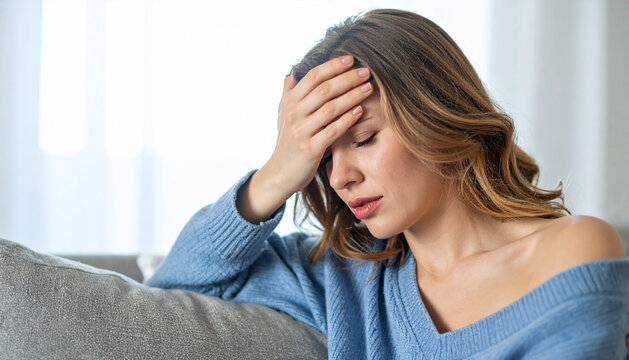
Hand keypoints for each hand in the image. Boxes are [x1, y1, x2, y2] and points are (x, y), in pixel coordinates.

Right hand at [237, 55, 372, 222]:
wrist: (279, 174)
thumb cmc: (287, 143)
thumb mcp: (282, 115)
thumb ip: (289, 93)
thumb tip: (293, 72)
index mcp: (290, 102)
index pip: (312, 77)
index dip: (332, 66)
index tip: (351, 59)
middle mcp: (294, 113)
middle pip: (324, 89)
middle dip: (347, 78)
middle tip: (366, 71)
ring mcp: (301, 131)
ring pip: (330, 108)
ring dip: (351, 96)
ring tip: (369, 87)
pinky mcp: (310, 148)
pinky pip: (332, 131)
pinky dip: (347, 119)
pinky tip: (360, 111)